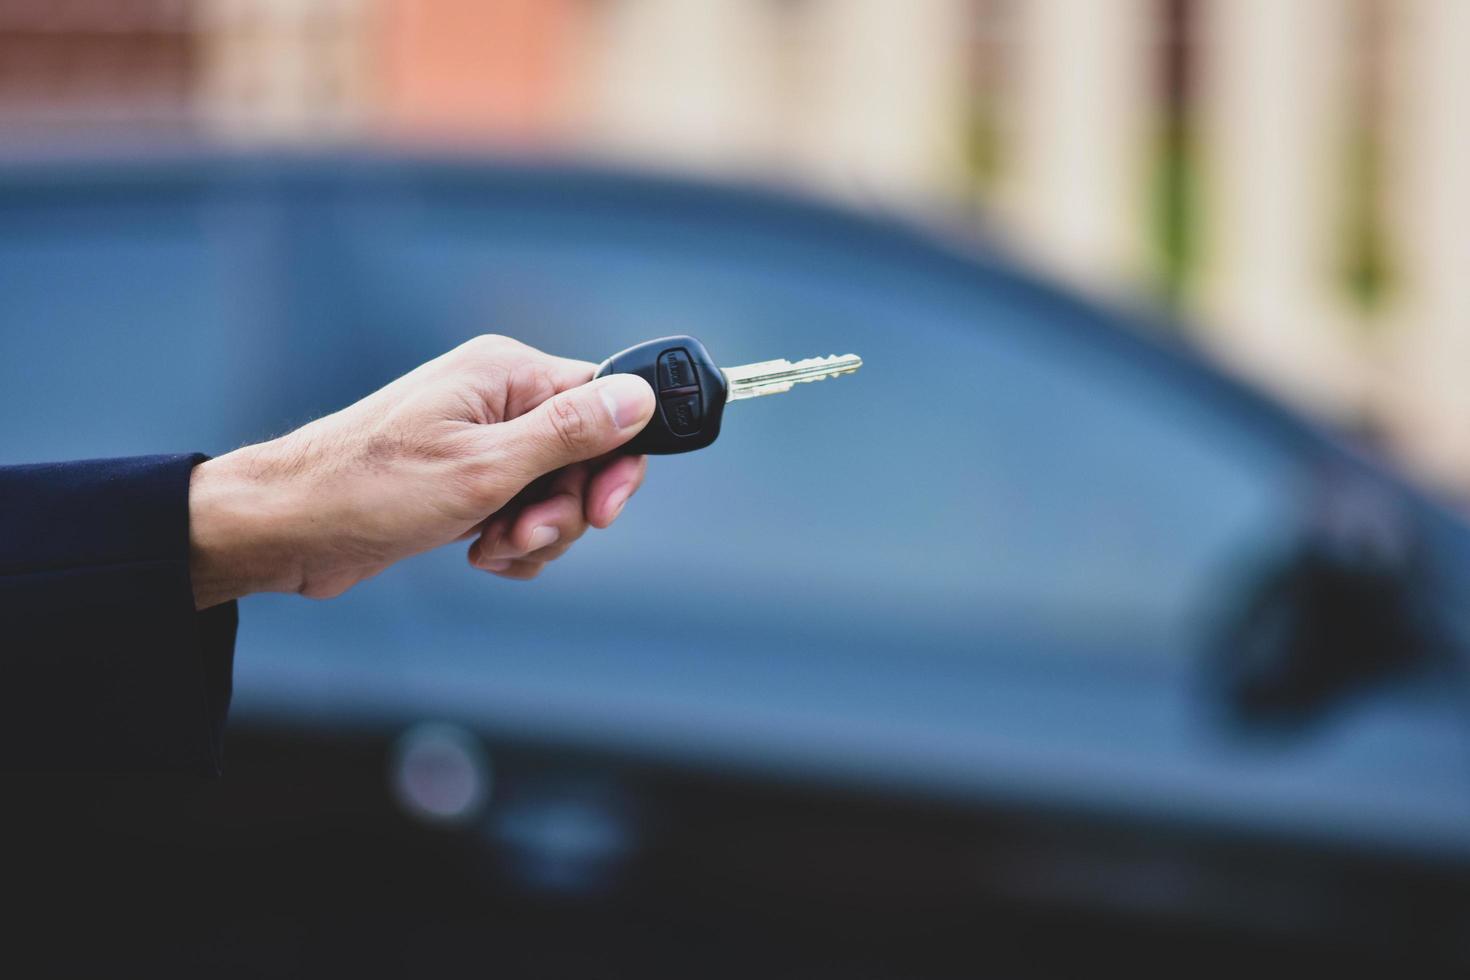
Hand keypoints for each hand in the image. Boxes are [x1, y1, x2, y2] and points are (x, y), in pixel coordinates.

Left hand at [187, 335, 655, 608]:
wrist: (290, 529)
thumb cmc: (371, 489)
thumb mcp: (486, 467)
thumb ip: (571, 432)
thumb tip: (640, 396)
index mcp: (507, 374)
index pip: (605, 402)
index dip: (615, 462)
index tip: (601, 510)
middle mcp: (498, 399)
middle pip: (585, 457)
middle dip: (563, 509)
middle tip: (522, 532)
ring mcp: (481, 440)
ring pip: (555, 493)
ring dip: (535, 533)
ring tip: (490, 546)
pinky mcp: (466, 480)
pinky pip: (523, 512)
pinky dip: (511, 543)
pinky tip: (479, 553)